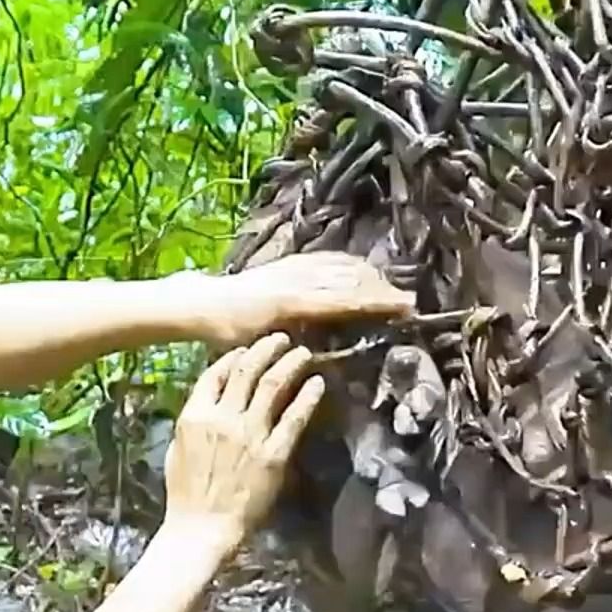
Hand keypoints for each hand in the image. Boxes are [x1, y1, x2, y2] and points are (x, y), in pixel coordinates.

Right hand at [163, 333, 324, 546]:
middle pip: (247, 371)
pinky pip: (294, 417)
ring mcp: (250, 434)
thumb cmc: (186, 493)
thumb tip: (210, 402)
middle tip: (282, 339)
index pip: (216, 374)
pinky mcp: (275, 453)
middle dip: (266, 349)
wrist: (202, 528)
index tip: (247, 351)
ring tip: (302, 353)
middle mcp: (223, 418)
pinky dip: (307, 396)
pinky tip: (317, 383)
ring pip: (273, 385)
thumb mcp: (178, 449)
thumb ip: (195, 421)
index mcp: (195, 415)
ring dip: (290, 364)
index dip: (234, 357)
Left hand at [200, 253, 414, 348]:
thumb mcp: (261, 345)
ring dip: (369, 275)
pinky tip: (359, 268)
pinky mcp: (288, 262)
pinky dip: (348, 263)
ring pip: (340, 266)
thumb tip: (327, 353)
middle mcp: (297, 278)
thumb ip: (294, 346)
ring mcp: (293, 267)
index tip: (405, 306)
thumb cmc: (227, 332)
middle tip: (409, 301)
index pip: (346, 299)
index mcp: (293, 301)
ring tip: (392, 287)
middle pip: (350, 279)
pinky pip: (326, 259)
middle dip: (381, 288)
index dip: (378, 302)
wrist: (203, 303)